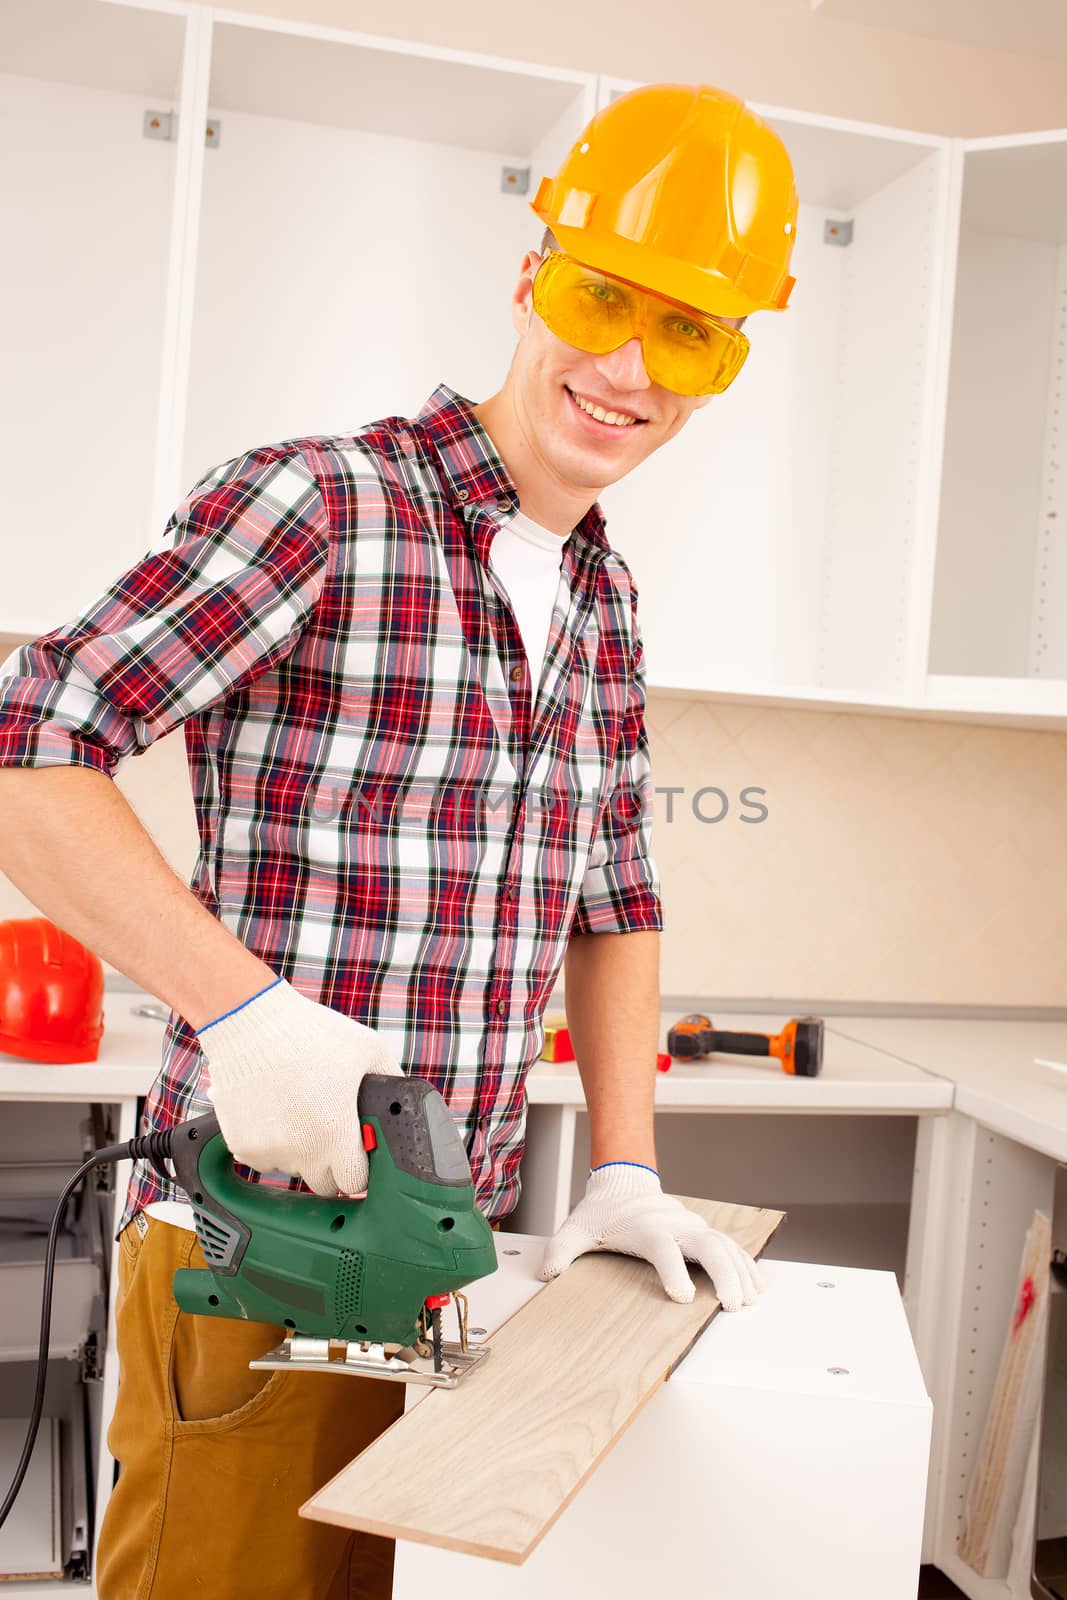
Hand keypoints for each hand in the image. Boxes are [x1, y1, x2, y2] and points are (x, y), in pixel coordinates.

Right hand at [194, 976, 403, 1195]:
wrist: (248, 1022)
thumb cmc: (309, 1033)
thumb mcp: (367, 1049)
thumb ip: (391, 1080)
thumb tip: (404, 1100)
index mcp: (334, 1133)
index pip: (354, 1183)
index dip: (360, 1169)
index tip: (357, 1152)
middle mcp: (299, 1151)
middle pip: (322, 1183)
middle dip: (331, 1164)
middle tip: (330, 1131)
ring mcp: (266, 1151)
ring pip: (291, 1170)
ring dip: (299, 1152)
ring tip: (299, 1110)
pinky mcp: (239, 1145)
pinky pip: (262, 1158)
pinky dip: (270, 1143)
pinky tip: (274, 1110)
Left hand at [540, 1162, 764, 1309]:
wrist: (622, 1184)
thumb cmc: (601, 1213)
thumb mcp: (576, 1229)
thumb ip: (561, 1250)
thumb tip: (546, 1273)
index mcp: (646, 1228)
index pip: (664, 1250)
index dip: (673, 1273)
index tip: (681, 1297)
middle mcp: (674, 1226)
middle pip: (707, 1245)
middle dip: (724, 1274)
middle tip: (731, 1304)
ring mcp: (691, 1226)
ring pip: (725, 1245)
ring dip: (742, 1271)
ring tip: (751, 1299)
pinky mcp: (701, 1231)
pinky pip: (730, 1246)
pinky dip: (746, 1264)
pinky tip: (757, 1284)